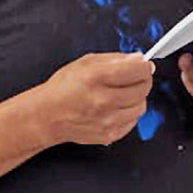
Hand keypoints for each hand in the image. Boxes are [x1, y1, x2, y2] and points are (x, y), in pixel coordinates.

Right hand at [37, 52, 154, 145]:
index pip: (138, 70)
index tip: (144, 66)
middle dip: (142, 80)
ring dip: (136, 98)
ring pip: (141, 106)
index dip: (145, 66)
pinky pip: (132, 121)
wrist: (48, 116)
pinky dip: (128, 113)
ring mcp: (107, 120)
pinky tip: (114, 108)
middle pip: (143, 88)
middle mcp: (103, 100)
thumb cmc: (63, 88)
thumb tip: (138, 59)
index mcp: (97, 77)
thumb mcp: (84, 63)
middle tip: (132, 79)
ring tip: (120, 95)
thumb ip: (114, 59)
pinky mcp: (109, 134)